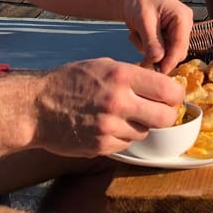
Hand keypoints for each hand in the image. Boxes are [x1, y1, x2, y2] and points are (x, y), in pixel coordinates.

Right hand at [32, 58, 184, 156]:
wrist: (35, 107)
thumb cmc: (70, 81)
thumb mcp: (104, 65)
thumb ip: (134, 75)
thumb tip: (163, 86)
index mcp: (122, 76)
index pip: (169, 91)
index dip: (176, 94)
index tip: (173, 95)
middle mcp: (118, 102)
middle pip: (166, 117)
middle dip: (167, 114)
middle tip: (160, 110)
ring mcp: (109, 127)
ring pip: (146, 131)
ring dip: (141, 125)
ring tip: (122, 114)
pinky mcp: (101, 146)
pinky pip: (127, 143)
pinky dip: (123, 136)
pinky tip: (108, 125)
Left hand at [123, 0, 193, 72]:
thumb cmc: (138, 0)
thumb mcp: (144, 20)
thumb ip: (151, 41)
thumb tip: (158, 60)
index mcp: (182, 17)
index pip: (181, 45)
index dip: (170, 60)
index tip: (158, 72)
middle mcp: (183, 25)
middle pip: (176, 52)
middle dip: (158, 56)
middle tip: (141, 58)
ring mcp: (176, 31)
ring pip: (167, 53)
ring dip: (149, 49)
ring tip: (136, 35)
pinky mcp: (168, 36)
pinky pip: (160, 50)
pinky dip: (147, 47)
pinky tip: (138, 34)